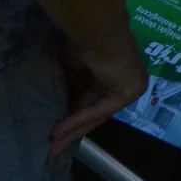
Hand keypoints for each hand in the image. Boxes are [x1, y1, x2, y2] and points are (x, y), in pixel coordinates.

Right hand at [48, 34, 148, 159]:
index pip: (90, 100)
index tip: (51, 132)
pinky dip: (77, 121)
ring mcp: (129, 86)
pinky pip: (99, 111)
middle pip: (92, 112)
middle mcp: (123, 79)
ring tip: (51, 148)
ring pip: (95, 115)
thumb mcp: (70, 70)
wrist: (97, 31)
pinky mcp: (129, 92)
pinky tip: (58, 133)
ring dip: (71, 132)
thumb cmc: (82, 41)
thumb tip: (51, 108)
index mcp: (111, 71)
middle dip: (69, 132)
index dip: (69, 117)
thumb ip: (67, 88)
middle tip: (51, 149)